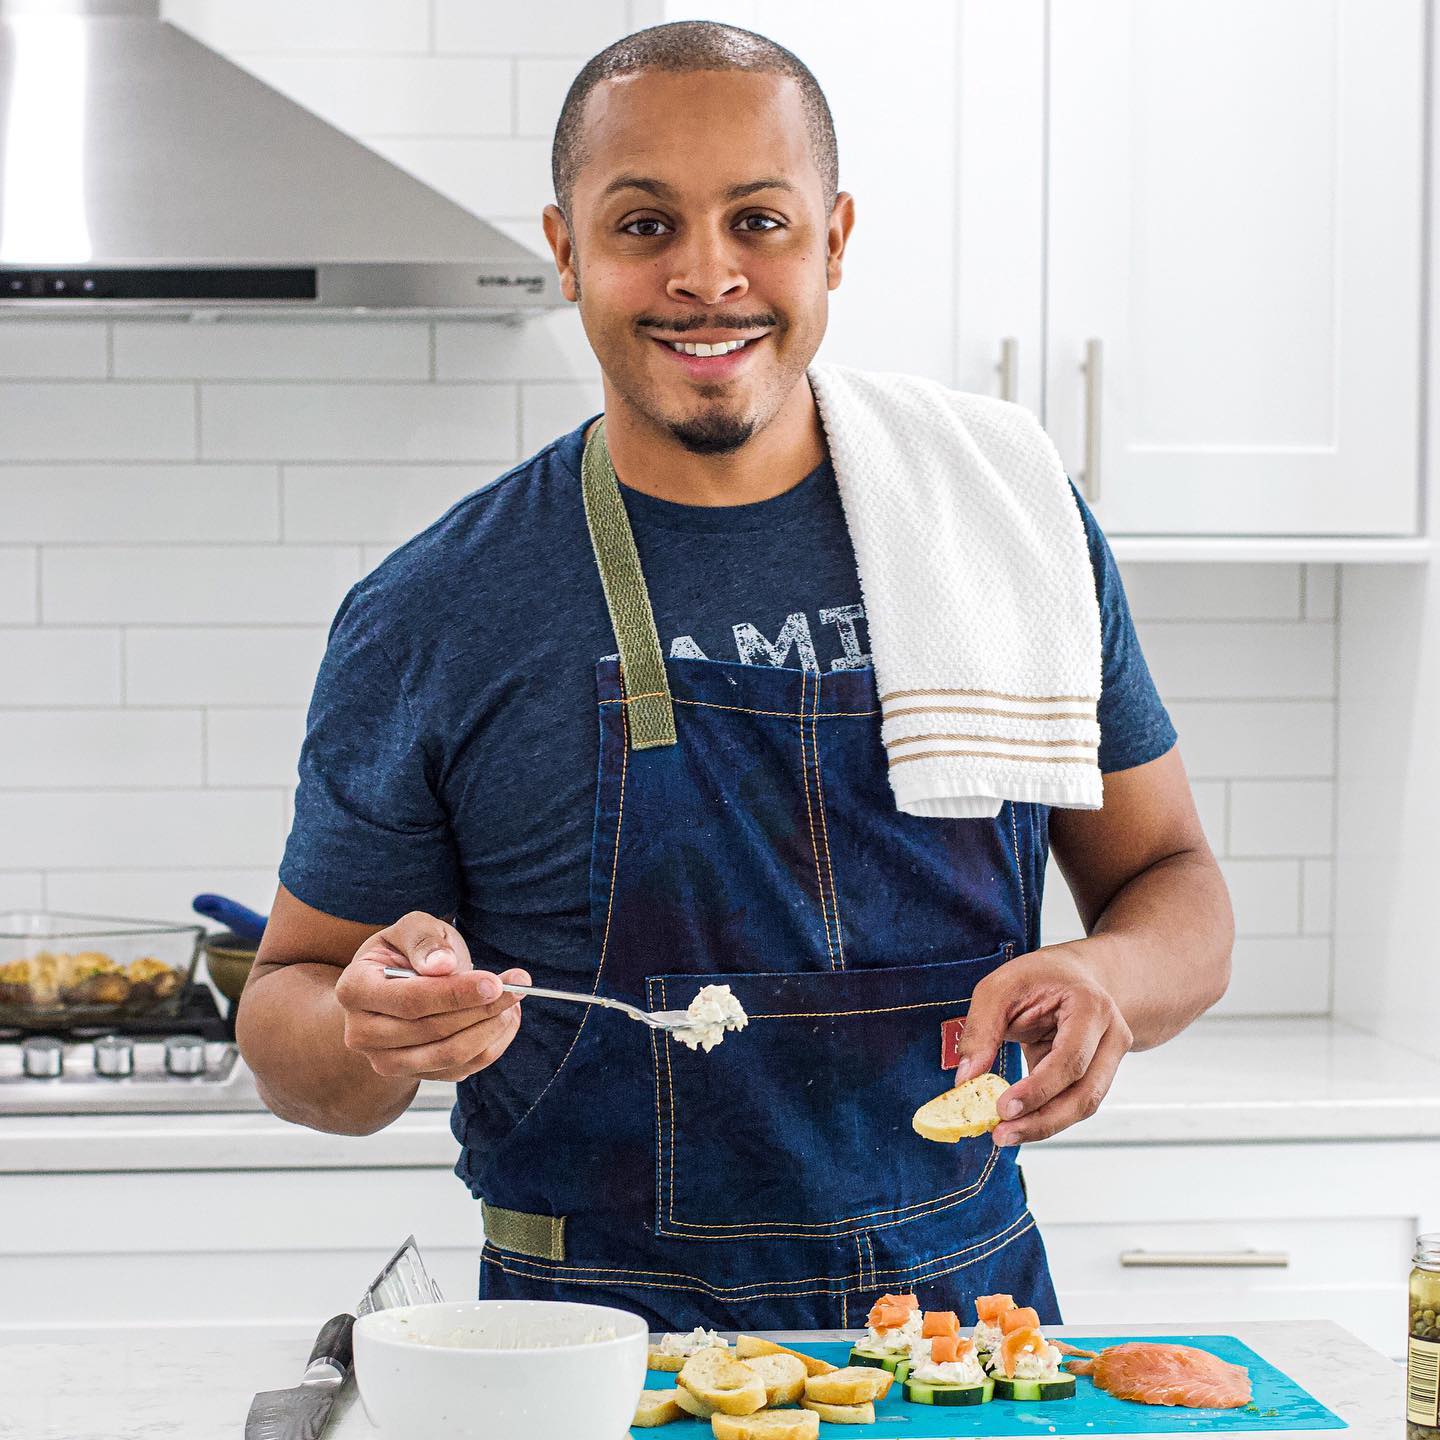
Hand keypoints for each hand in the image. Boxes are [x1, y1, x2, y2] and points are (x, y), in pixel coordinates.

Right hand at [334, 911, 530, 1082]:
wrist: (394, 985)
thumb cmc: (405, 951)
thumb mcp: (411, 928)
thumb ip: (424, 940)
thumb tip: (442, 966)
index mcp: (353, 989)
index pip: (411, 1001)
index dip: (456, 994)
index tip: (495, 982)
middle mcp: (361, 1033)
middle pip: (433, 1031)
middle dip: (483, 1008)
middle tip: (519, 986)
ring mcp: (386, 1061)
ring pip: (451, 1056)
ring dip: (491, 1028)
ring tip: (513, 1000)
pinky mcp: (416, 1075)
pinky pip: (462, 1069)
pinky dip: (492, 1044)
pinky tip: (505, 1017)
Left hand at [952, 942, 1132, 1145]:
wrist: (1074, 975)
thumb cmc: (1038, 977)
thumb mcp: (1000, 988)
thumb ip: (981, 1029)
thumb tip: (965, 1077)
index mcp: (1091, 1007)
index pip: (1071, 1058)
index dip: (1039, 1088)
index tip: (1003, 1107)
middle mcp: (1112, 1035)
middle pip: (1085, 1093)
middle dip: (1042, 1119)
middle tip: (1002, 1133)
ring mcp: (1111, 1058)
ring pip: (1084, 1105)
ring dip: (1044, 1124)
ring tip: (1005, 1134)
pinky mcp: (1098, 1074)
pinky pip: (1074, 1102)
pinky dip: (1046, 1115)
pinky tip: (1019, 1122)